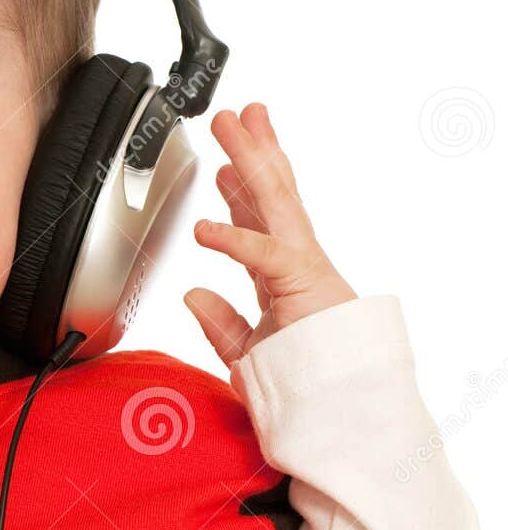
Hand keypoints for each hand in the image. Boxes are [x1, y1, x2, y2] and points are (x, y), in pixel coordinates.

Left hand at [183, 102, 355, 366]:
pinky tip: (206, 227)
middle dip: (254, 151)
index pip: (262, 222)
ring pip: (277, 203)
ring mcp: (305, 270)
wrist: (338, 414)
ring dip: (253, 159)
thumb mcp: (247, 354)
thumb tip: (191, 294)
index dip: (241, 190)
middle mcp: (297, 264)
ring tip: (234, 123)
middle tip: (236, 115)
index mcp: (284, 278)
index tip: (224, 164)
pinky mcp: (305, 288)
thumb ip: (220, 323)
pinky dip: (235, 240)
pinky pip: (266, 258)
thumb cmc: (303, 386)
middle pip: (273, 196)